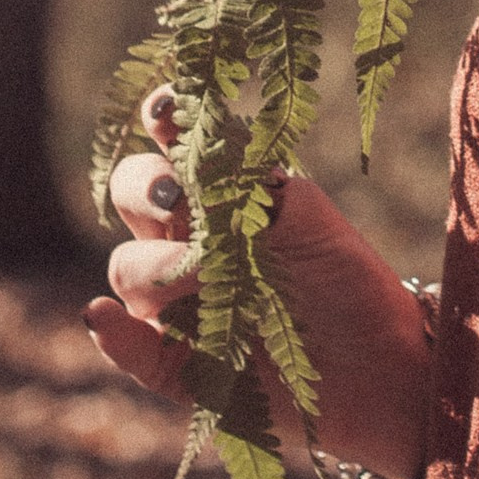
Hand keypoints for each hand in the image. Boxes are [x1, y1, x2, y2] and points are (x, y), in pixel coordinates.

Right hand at [83, 88, 432, 478]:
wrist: (377, 369)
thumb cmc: (347, 280)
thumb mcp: (308, 218)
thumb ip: (254, 182)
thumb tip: (203, 153)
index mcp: (221, 194)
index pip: (177, 145)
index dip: (162, 120)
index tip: (165, 109)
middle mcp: (187, 240)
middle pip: (133, 196)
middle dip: (144, 187)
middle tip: (175, 199)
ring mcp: (176, 301)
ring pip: (127, 269)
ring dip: (150, 265)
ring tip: (197, 272)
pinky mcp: (174, 364)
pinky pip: (128, 346)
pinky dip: (111, 332)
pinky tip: (101, 316)